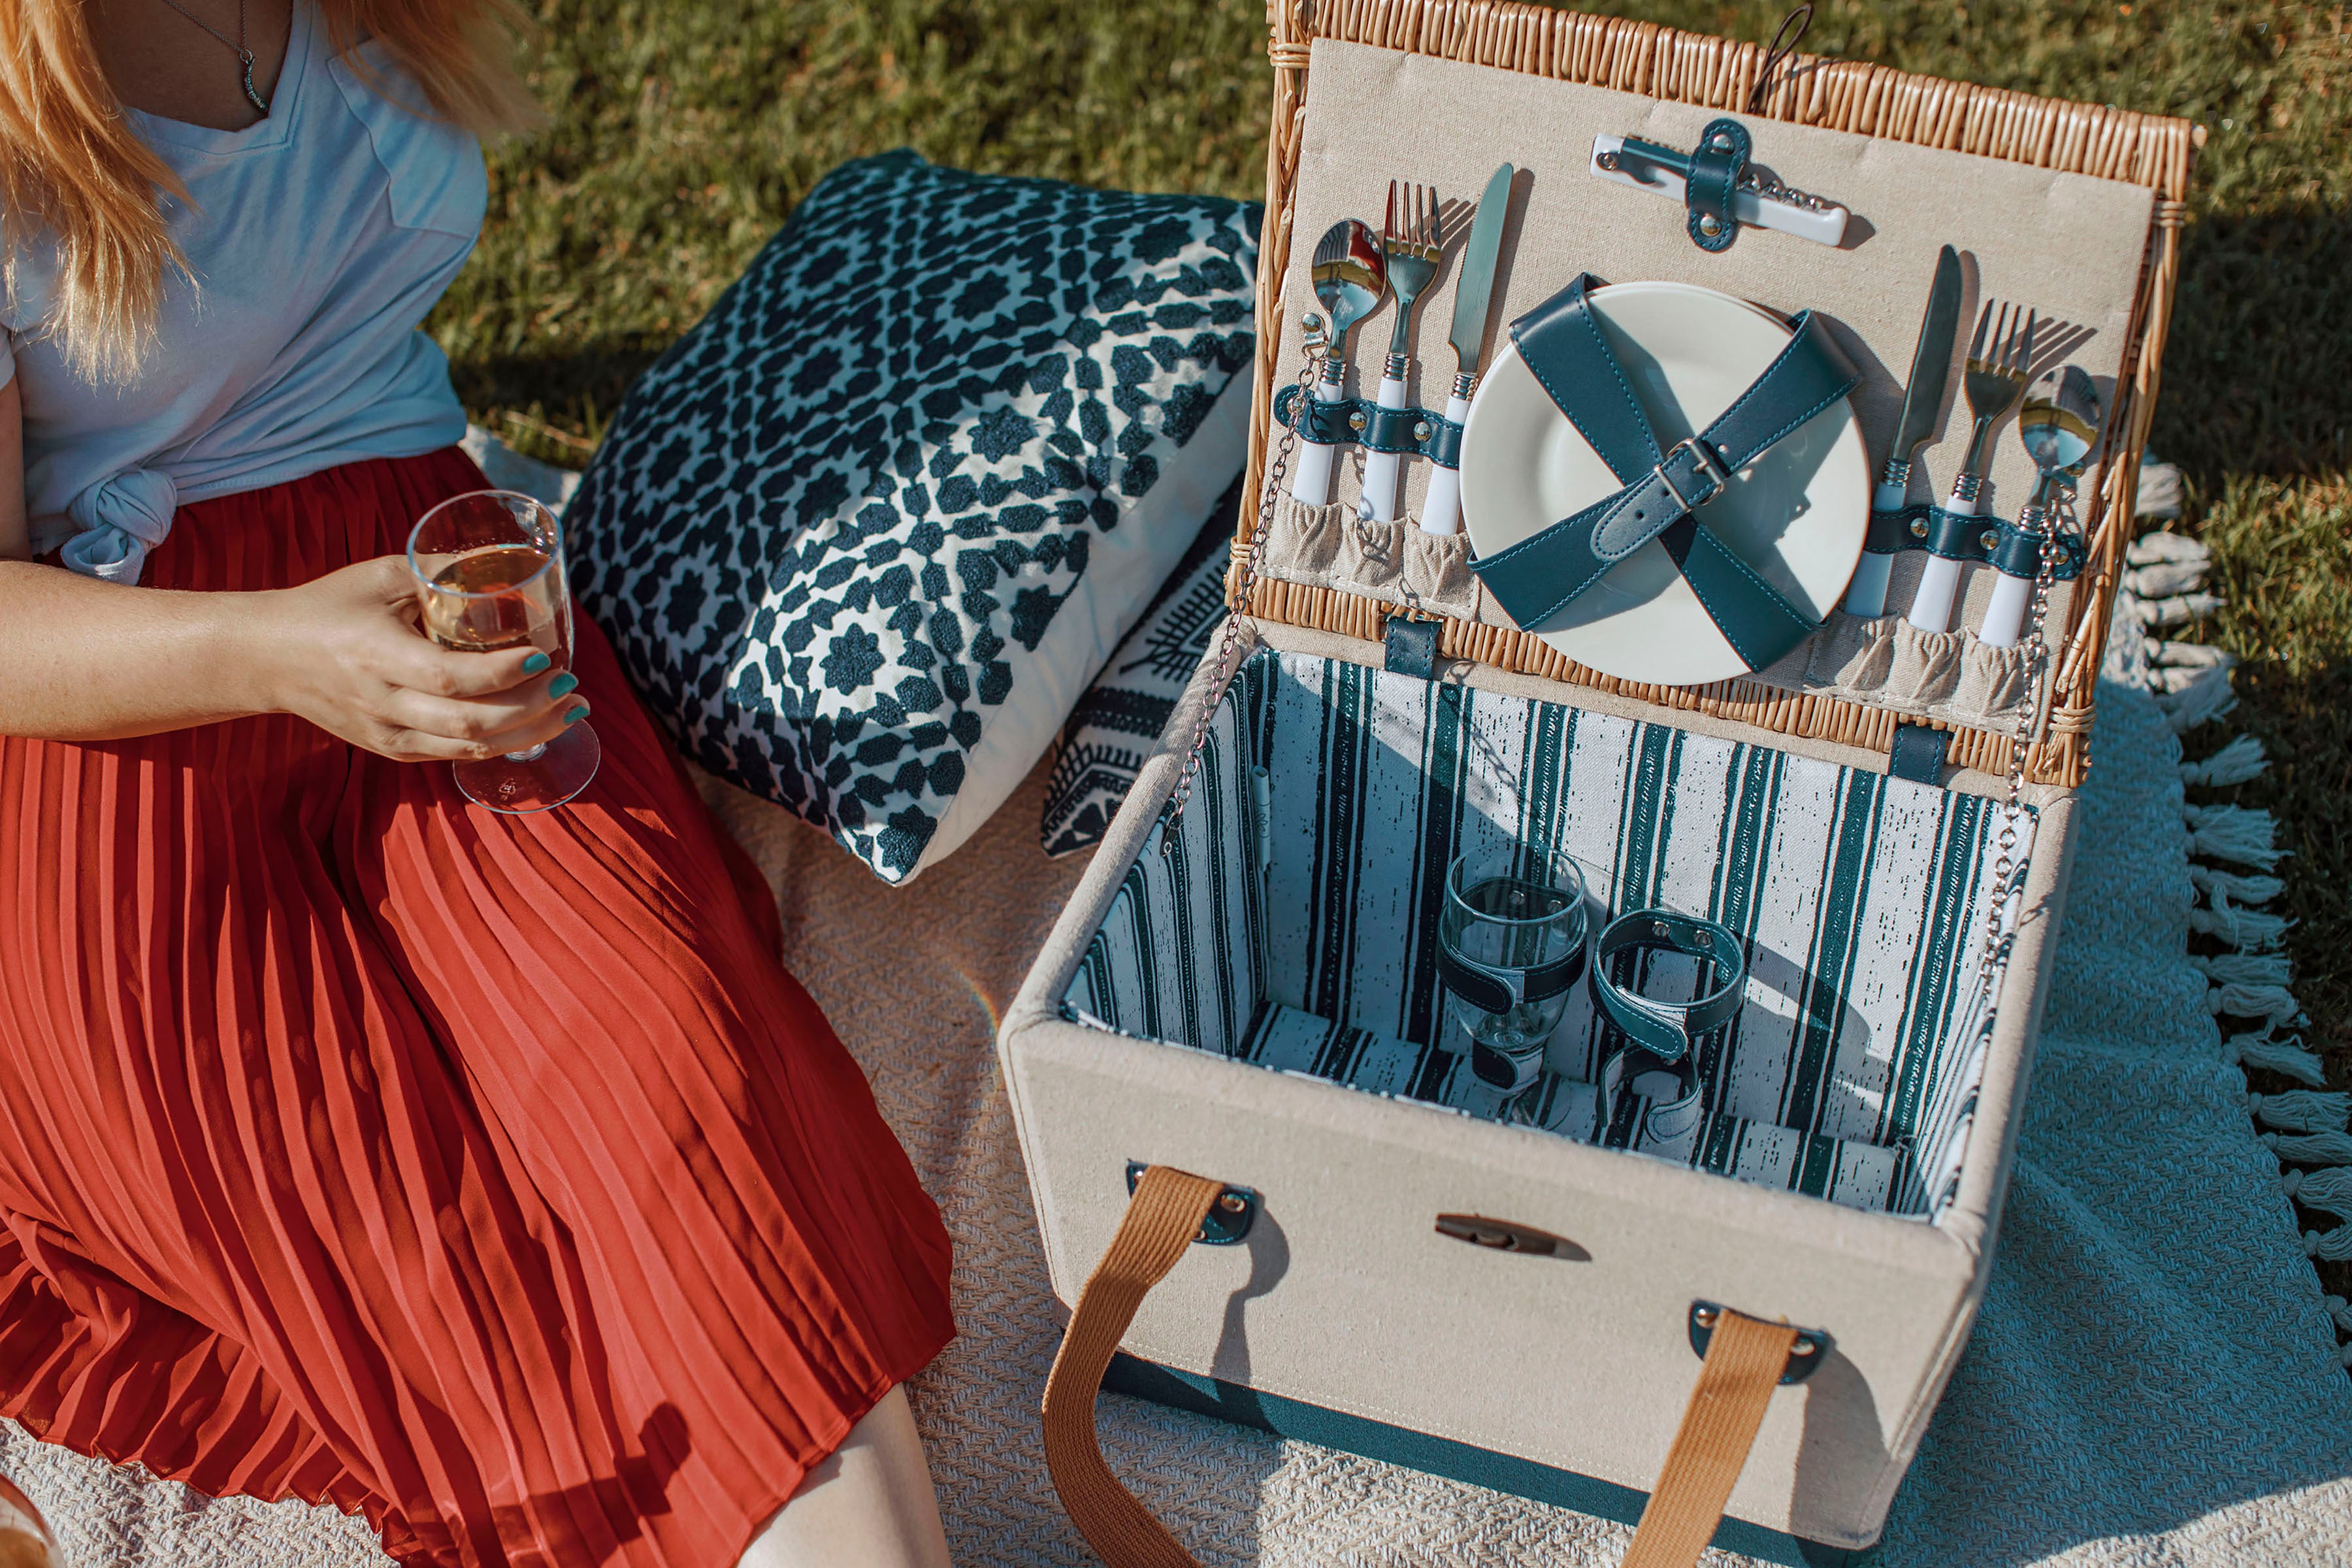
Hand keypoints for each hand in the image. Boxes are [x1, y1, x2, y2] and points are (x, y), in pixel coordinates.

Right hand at [249, 555, 588, 761]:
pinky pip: (454, 756)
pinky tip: (536, 727)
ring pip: (469, 749)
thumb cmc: (328, 606)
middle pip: (470, 724)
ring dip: (530, 732)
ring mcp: (386, 734)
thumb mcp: (379, 577)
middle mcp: (381, 703)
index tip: (543, 656)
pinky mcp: (390, 750)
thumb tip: (507, 564)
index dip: (503, 673)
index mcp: (375, 655)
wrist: (267, 658)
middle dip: (532, 709)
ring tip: (571, 710)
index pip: (450, 678)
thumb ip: (440, 573)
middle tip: (572, 686)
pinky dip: (500, 745)